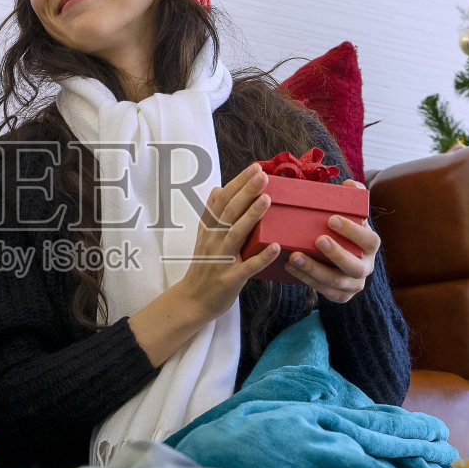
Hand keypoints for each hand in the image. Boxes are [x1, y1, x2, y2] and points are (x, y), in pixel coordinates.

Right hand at [176, 162, 279, 322]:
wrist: (193, 300)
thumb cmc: (203, 267)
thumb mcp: (204, 238)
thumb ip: (212, 214)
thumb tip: (218, 189)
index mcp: (210, 229)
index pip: (223, 201)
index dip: (238, 184)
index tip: (254, 167)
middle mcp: (214, 241)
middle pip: (229, 212)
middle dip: (246, 192)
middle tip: (263, 175)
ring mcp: (222, 260)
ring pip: (236, 234)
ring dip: (252, 217)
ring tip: (267, 200)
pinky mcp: (230, 279)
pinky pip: (247, 267)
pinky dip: (261, 257)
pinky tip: (275, 247)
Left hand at [285, 178, 378, 302]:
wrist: (339, 259)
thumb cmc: (342, 231)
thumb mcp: (349, 215)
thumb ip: (350, 198)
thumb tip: (348, 185)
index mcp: (370, 245)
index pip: (369, 239)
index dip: (352, 231)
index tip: (331, 219)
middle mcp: (366, 267)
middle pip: (355, 266)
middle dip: (336, 254)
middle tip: (317, 240)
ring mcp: (354, 284)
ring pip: (336, 282)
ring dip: (314, 270)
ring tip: (293, 256)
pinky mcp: (340, 295)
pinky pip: (324, 291)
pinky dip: (306, 279)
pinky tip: (290, 267)